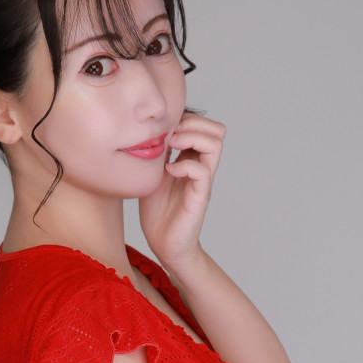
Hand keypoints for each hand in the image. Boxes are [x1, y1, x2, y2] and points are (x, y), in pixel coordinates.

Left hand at [137, 111, 225, 273]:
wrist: (165, 245)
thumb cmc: (158, 212)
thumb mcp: (151, 175)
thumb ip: (155, 155)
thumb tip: (145, 132)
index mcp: (191, 160)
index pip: (204, 126)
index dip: (186, 118)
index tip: (164, 127)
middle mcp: (201, 167)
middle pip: (217, 130)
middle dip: (193, 123)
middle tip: (171, 133)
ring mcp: (202, 182)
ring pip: (215, 144)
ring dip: (192, 137)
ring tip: (172, 146)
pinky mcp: (200, 197)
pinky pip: (203, 172)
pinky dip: (185, 165)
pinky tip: (168, 171)